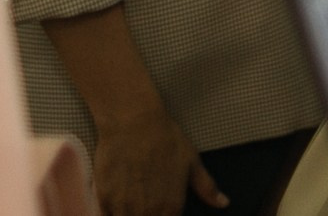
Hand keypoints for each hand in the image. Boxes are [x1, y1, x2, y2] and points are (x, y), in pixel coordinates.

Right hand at [90, 104, 218, 215]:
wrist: (133, 121)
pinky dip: (113, 214)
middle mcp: (147, 212)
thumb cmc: (165, 139)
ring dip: (131, 214)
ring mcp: (123, 208)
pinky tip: (118, 205)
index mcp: (170, 207)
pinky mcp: (103, 200)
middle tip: (148, 204)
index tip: (164, 211)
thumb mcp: (192, 162)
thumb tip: (224, 203)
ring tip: (135, 202)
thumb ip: (206, 188)